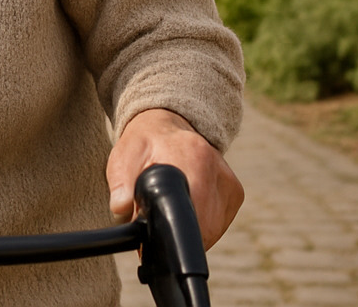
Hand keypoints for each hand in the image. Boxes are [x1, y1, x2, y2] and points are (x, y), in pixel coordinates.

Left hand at [107, 108, 242, 248]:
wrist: (167, 125)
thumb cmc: (142, 145)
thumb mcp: (123, 158)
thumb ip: (121, 184)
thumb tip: (122, 209)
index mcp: (192, 157)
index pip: (188, 211)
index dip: (170, 229)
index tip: (154, 231)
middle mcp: (217, 169)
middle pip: (202, 227)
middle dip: (176, 232)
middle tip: (157, 216)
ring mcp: (229, 183)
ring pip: (212, 230)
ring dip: (190, 229)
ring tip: (171, 205)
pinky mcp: (235, 192)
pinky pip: (219, 224)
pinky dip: (201, 224)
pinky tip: (186, 204)